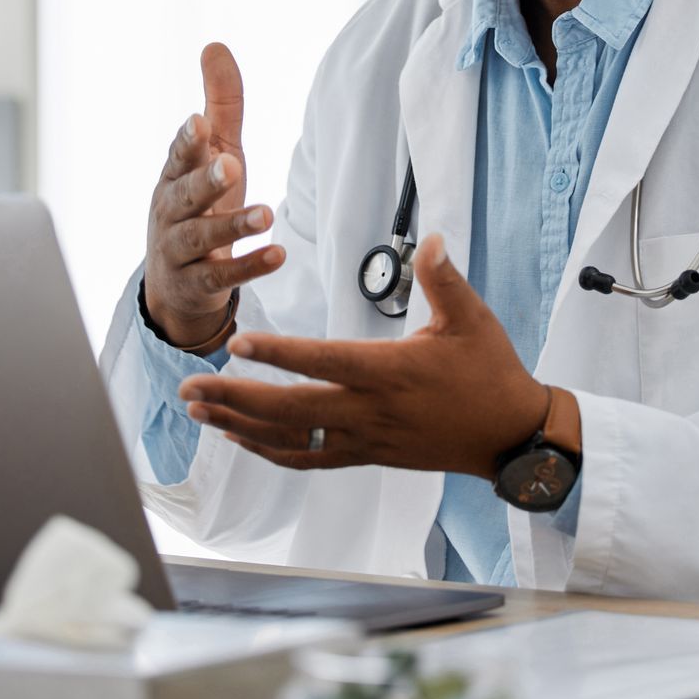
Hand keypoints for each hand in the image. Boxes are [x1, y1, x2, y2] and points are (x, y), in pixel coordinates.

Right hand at [143, 43, 284, 349]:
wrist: (176, 285)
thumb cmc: (199, 206)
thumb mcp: (214, 154)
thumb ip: (219, 105)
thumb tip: (215, 45)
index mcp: (174, 177)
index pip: (177, 156)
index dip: (187, 141)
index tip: (198, 124)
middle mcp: (171, 212)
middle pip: (184, 195)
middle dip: (205, 181)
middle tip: (231, 166)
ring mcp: (179, 252)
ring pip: (200, 237)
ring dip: (233, 225)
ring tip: (266, 215)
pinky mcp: (197, 284)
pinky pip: (221, 277)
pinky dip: (248, 267)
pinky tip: (277, 255)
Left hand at [177, 234, 552, 478]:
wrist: (509, 436)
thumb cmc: (490, 373)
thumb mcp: (472, 318)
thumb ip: (444, 278)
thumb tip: (432, 239)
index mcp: (389, 372)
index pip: (322, 360)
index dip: (277, 353)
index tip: (238, 343)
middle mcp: (369, 410)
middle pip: (288, 410)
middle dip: (233, 399)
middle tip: (189, 388)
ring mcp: (365, 439)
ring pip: (290, 440)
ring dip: (240, 426)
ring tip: (199, 412)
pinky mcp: (367, 455)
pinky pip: (308, 458)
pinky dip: (269, 450)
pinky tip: (242, 438)